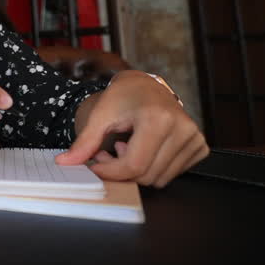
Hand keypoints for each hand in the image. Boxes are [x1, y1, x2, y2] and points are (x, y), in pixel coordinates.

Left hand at [55, 71, 207, 187]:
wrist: (146, 86)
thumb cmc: (123, 96)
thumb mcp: (101, 115)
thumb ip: (84, 142)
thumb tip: (65, 162)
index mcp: (158, 118)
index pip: (134, 165)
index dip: (110, 172)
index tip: (95, 165)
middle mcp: (182, 128)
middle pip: (147, 175)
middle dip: (122, 170)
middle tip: (109, 152)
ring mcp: (194, 138)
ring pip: (159, 179)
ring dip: (137, 171)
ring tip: (126, 148)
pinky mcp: (199, 146)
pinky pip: (172, 174)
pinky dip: (154, 168)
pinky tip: (144, 149)